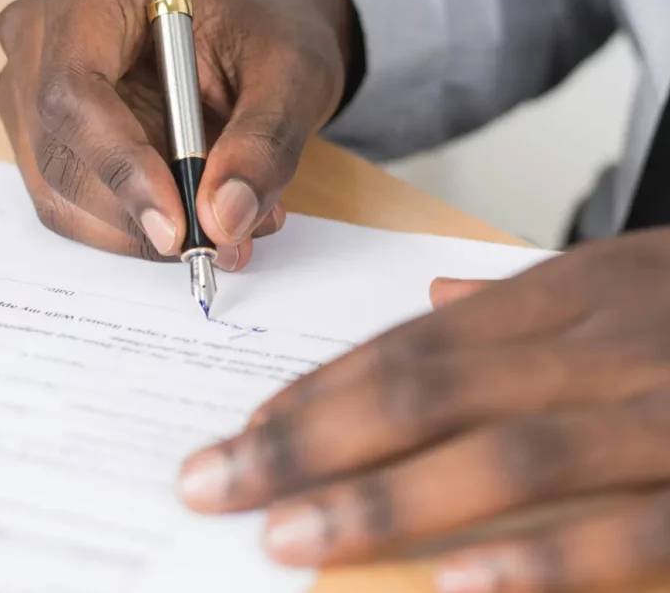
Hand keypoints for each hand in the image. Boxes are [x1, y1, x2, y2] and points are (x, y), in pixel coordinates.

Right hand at [0, 0, 356, 270]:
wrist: (249, 42)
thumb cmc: (261, 35)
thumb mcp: (291, 75)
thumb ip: (263, 143)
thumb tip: (223, 217)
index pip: (75, 90)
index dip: (121, 165)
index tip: (177, 225)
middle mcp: (40, 38)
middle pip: (61, 154)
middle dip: (139, 213)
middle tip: (221, 238)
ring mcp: (29, 92)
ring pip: (61, 194)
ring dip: (140, 230)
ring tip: (224, 223)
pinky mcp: (41, 140)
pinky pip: (70, 208)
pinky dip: (131, 229)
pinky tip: (189, 214)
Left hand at [178, 230, 669, 592]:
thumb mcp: (627, 274)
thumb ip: (523, 296)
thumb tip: (434, 298)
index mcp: (563, 295)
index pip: (405, 344)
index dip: (314, 391)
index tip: (234, 433)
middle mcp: (597, 345)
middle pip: (422, 393)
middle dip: (307, 443)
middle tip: (211, 486)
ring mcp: (661, 413)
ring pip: (502, 459)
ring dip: (386, 503)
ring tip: (285, 542)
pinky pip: (625, 531)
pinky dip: (540, 563)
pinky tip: (454, 589)